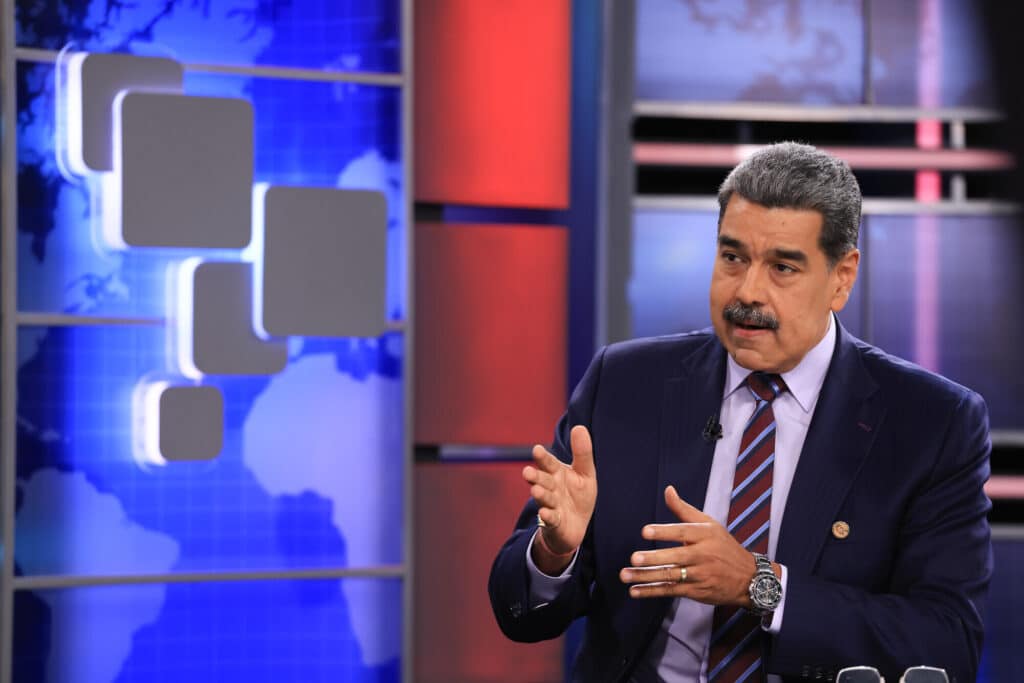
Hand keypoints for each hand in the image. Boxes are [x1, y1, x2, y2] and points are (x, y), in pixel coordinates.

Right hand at [522, 426, 596, 570]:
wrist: (576, 525)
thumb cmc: (577, 495)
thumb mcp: (585, 473)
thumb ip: (582, 452)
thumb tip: (579, 426)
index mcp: (556, 473)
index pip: (549, 463)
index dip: (543, 457)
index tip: (537, 449)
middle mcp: (551, 487)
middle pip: (542, 480)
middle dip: (535, 476)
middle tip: (527, 472)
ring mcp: (551, 505)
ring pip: (545, 498)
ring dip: (540, 494)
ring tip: (536, 490)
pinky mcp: (555, 523)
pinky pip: (550, 519)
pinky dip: (548, 516)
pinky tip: (545, 513)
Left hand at [618, 485, 775, 606]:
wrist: (749, 578)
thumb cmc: (724, 546)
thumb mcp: (709, 524)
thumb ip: (684, 509)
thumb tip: (668, 490)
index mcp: (704, 535)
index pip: (682, 532)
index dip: (663, 532)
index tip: (645, 531)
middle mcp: (702, 555)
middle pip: (675, 557)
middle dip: (653, 559)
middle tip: (634, 558)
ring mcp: (699, 575)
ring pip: (670, 576)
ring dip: (646, 577)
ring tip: (625, 575)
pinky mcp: (696, 591)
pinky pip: (671, 591)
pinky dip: (652, 591)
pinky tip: (634, 591)